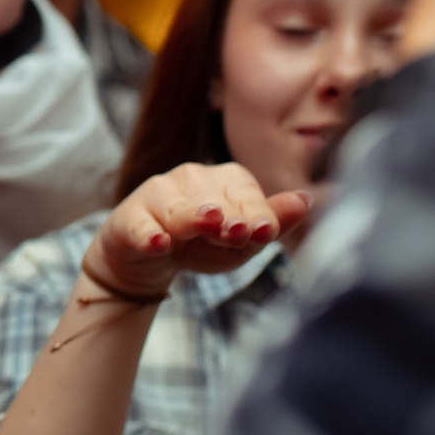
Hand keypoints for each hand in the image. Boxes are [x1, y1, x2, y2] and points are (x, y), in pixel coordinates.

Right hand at [81, 162, 309, 302]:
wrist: (147, 257)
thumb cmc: (202, 244)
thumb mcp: (242, 241)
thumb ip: (271, 222)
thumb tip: (306, 200)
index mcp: (224, 179)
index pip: (244, 191)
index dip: (256, 211)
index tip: (265, 231)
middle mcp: (190, 177)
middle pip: (211, 197)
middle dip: (226, 216)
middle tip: (239, 231)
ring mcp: (157, 194)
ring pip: (176, 207)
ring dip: (190, 217)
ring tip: (207, 224)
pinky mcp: (129, 217)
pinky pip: (139, 224)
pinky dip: (148, 233)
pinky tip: (159, 242)